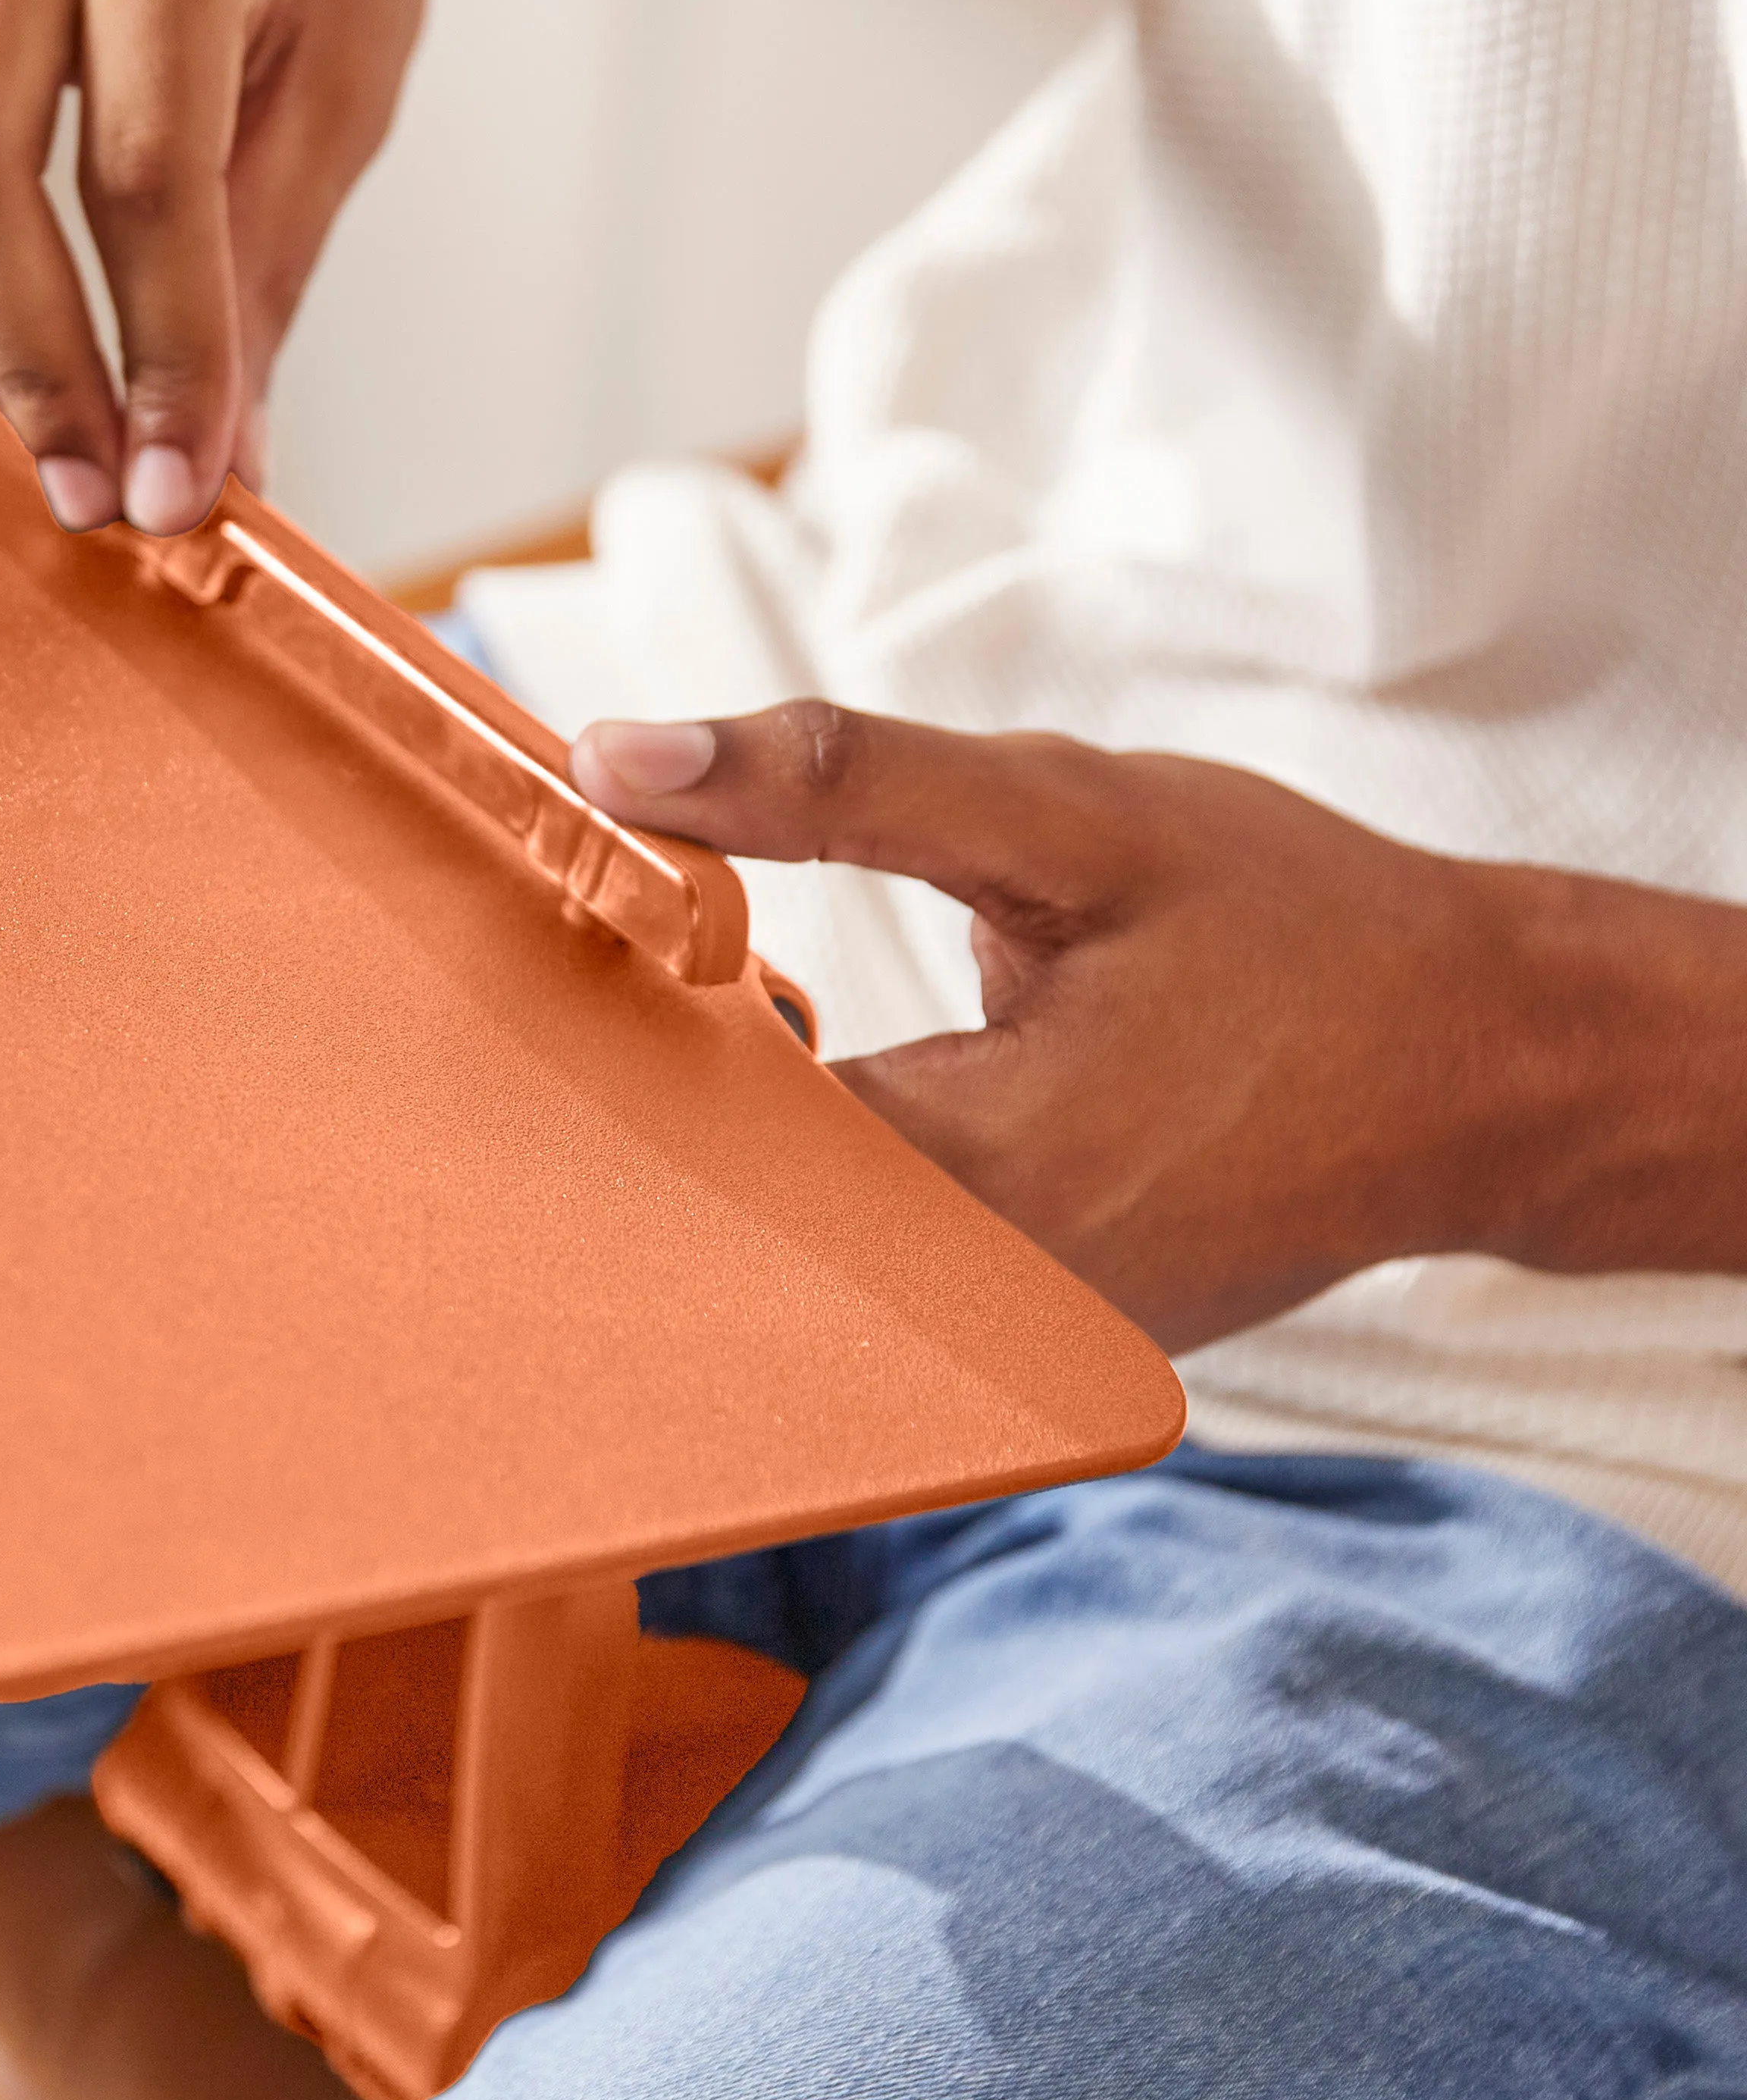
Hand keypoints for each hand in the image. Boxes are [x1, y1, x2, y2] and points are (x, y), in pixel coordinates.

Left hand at [572, 702, 1746, 1351]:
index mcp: (976, 1169)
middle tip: (641, 986)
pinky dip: (847, 1181)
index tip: (606, 944)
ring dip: (756, 1140)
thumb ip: (834, 783)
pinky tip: (846, 1097)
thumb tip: (614, 761)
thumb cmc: (1298, 928)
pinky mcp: (1049, 1335)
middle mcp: (985, 1296)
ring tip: (741, 1029)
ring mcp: (1021, 1339)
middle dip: (672, 1092)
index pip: (701, 1127)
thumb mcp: (1071, 817)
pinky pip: (895, 1271)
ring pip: (811, 1249)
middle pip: (737, 1206)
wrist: (1492, 1067)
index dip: (633, 1026)